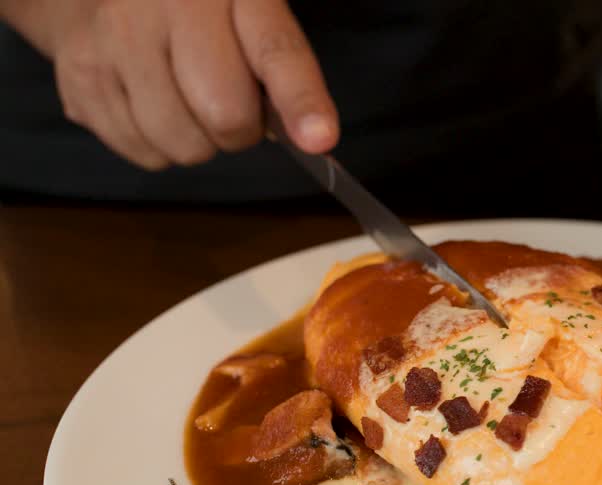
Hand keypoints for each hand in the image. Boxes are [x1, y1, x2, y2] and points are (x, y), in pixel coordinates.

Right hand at [1, 0, 337, 169]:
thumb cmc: (193, 11)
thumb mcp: (247, 13)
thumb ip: (280, 67)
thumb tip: (310, 138)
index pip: (273, 51)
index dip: (300, 100)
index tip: (319, 139)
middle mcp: (165, 8)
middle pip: (226, 115)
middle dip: (239, 128)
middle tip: (227, 100)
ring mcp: (115, 43)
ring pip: (183, 144)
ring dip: (197, 140)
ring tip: (182, 97)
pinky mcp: (81, 80)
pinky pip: (144, 152)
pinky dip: (157, 145)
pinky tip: (149, 102)